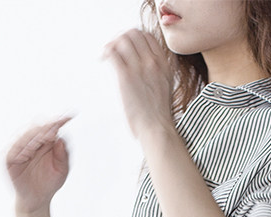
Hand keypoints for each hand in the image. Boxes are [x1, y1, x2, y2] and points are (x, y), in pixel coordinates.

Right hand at [4, 115, 73, 213]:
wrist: (38, 200)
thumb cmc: (50, 183)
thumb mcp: (62, 170)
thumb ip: (63, 155)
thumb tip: (59, 139)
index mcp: (44, 142)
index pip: (50, 127)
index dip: (58, 121)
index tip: (69, 117)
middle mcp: (31, 142)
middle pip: (37, 127)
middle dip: (47, 127)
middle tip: (55, 131)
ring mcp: (19, 149)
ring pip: (25, 135)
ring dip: (35, 135)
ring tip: (46, 137)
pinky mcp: (9, 159)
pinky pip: (14, 150)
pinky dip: (22, 148)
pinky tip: (31, 150)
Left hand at [100, 28, 176, 144]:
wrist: (157, 129)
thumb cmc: (159, 115)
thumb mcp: (167, 86)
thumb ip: (159, 71)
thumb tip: (150, 65)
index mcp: (163, 63)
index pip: (147, 36)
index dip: (133, 37)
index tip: (125, 46)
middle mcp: (152, 61)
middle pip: (133, 33)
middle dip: (120, 37)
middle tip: (113, 48)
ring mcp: (139, 68)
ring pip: (122, 39)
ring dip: (111, 44)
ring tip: (106, 54)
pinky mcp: (126, 76)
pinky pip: (113, 53)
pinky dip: (106, 52)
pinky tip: (103, 60)